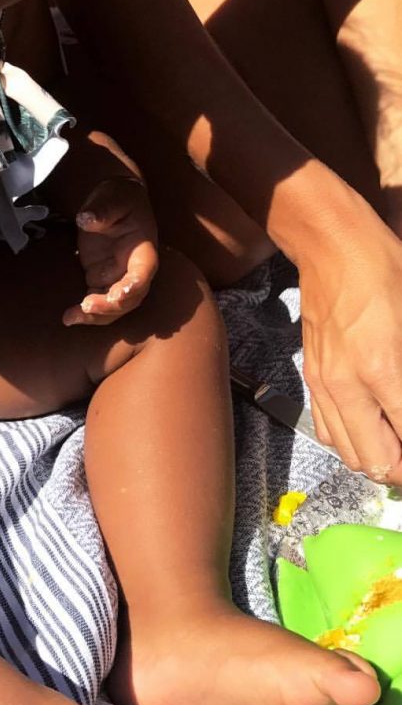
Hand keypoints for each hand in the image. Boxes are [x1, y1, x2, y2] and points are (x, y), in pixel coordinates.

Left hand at [62, 175, 158, 325]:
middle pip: (130, 298)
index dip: (135, 285)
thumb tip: (86, 220)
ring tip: (72, 318)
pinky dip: (85, 313)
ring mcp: (118, 277)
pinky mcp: (101, 280)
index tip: (120, 294)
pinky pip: (98, 302)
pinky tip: (68, 318)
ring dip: (96, 316)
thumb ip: (103, 209)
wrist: (113, 202)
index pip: (144, 271)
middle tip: (87, 306)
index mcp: (143, 249)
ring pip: (114, 307)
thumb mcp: (112, 196)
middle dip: (111, 306)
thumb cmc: (118, 197)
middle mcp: (134, 269)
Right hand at [299, 200, 401, 484]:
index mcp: (381, 367)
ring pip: (349, 453)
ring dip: (378, 460)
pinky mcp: (312, 376)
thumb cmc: (384, 268)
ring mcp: (324, 383)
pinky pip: (328, 431)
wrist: (329, 244)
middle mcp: (347, 385)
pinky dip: (352, 443)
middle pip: (375, 460)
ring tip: (399, 448)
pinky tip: (371, 430)